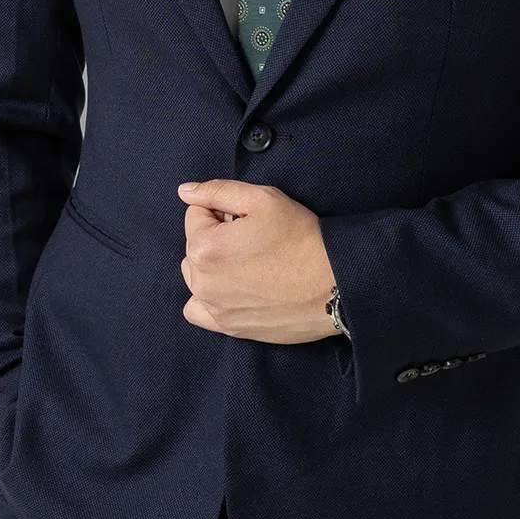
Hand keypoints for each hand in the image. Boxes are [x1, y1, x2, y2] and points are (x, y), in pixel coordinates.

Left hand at [176, 179, 338, 343]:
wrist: (334, 285)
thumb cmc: (301, 239)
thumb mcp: (262, 199)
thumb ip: (216, 190)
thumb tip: (185, 192)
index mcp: (204, 248)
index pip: (196, 214)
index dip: (223, 210)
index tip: (248, 220)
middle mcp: (203, 282)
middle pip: (195, 244)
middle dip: (216, 236)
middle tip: (254, 239)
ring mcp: (215, 309)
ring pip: (198, 274)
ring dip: (214, 264)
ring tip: (251, 262)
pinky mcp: (230, 328)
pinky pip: (199, 310)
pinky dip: (209, 297)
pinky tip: (234, 288)